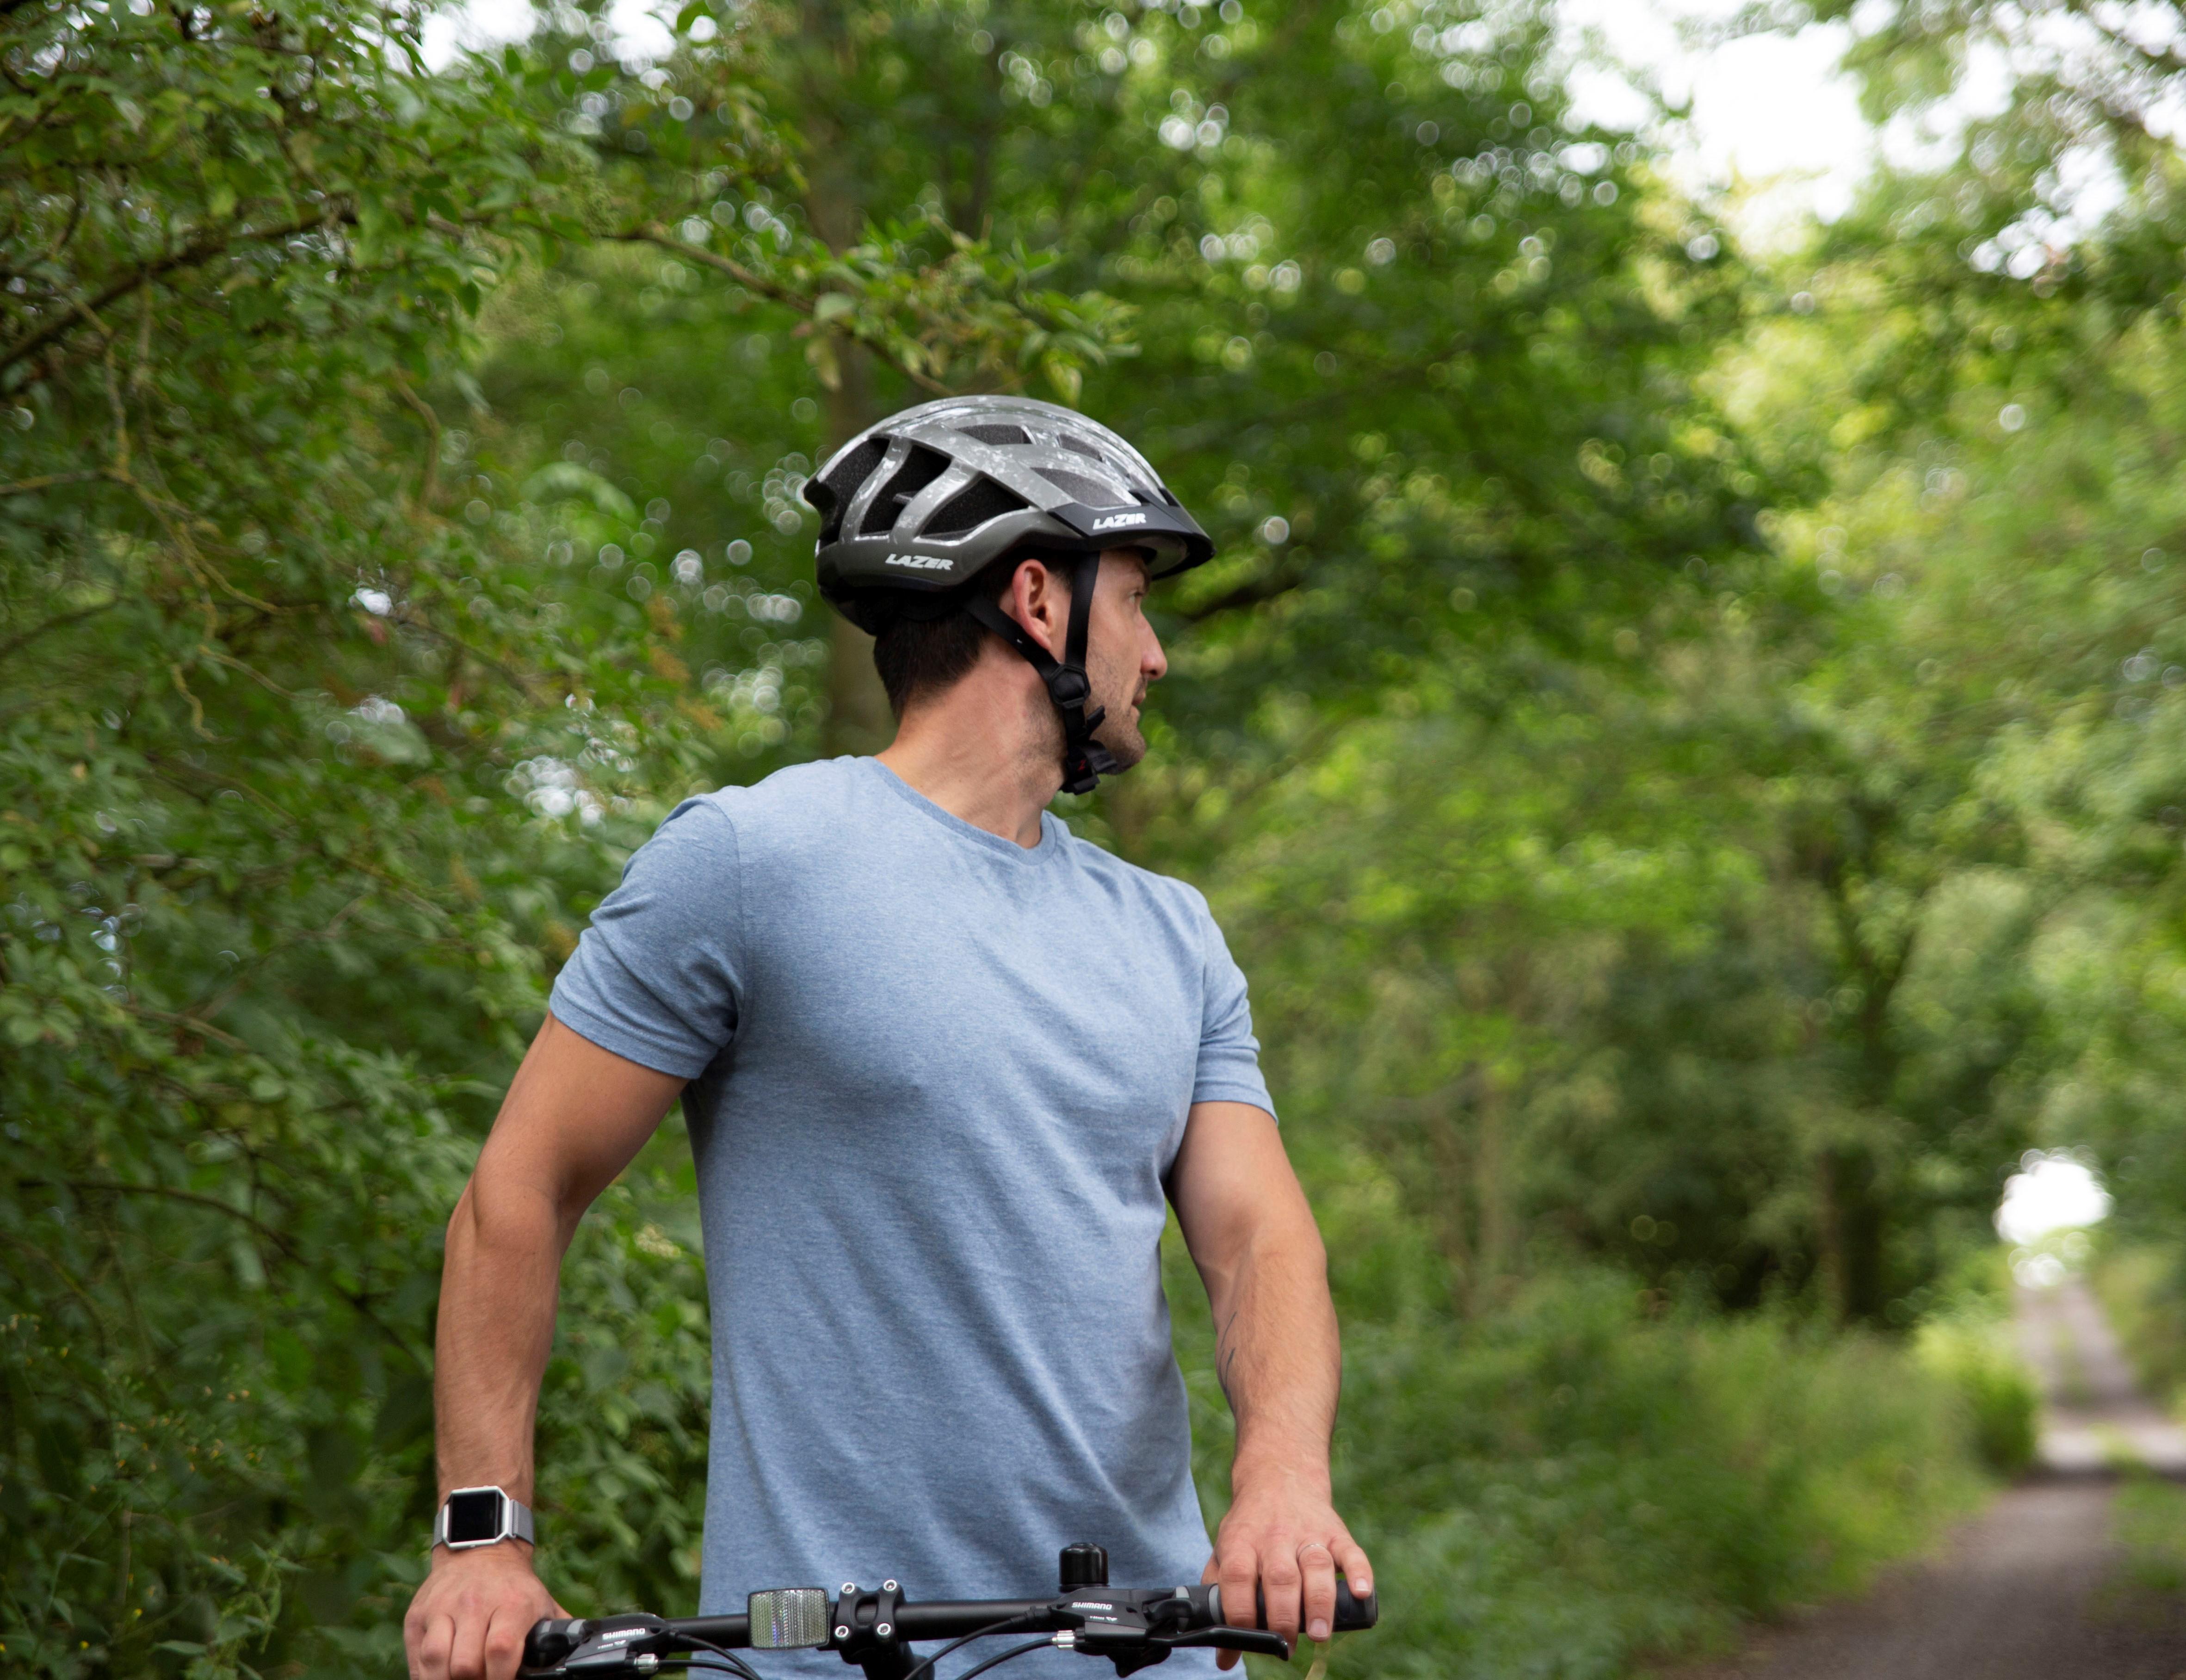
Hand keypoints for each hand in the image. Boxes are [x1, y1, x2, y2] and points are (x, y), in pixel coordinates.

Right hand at [405, 1542, 565, 1679]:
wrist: (480, 1550)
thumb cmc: (515, 1588)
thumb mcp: (543, 1604)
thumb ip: (558, 1635)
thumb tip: (576, 1659)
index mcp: (511, 1602)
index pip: (500, 1649)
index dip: (501, 1679)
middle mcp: (474, 1603)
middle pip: (465, 1664)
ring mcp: (441, 1608)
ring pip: (434, 1661)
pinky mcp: (418, 1615)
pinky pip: (416, 1658)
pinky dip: (426, 1676)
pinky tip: (442, 1677)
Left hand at [1202, 1467, 1372, 1669]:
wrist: (1279, 1475)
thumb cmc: (1250, 1527)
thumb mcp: (1225, 1549)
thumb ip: (1219, 1595)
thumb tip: (1223, 1654)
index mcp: (1242, 1541)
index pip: (1238, 1578)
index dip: (1240, 1613)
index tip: (1243, 1644)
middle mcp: (1275, 1536)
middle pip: (1279, 1577)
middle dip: (1284, 1616)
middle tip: (1287, 1647)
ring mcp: (1308, 1532)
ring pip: (1316, 1566)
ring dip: (1318, 1602)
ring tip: (1319, 1634)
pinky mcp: (1336, 1531)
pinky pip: (1351, 1551)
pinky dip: (1360, 1572)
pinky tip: (1361, 1593)